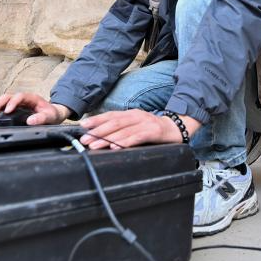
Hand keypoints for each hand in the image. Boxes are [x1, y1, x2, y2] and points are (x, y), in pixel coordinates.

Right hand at [0, 92, 68, 125]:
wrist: (53, 115)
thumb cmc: (51, 114)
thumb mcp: (50, 116)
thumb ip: (42, 118)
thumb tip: (30, 121)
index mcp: (31, 98)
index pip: (19, 96)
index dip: (12, 102)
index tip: (8, 111)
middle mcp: (22, 99)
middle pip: (7, 97)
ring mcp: (17, 104)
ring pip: (3, 102)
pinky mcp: (14, 109)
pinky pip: (3, 108)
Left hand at [79, 109, 200, 149]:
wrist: (177, 128)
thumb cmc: (154, 130)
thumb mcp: (137, 125)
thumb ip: (123, 128)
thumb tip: (102, 135)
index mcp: (131, 113)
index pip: (111, 115)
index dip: (96, 120)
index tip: (83, 126)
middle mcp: (137, 116)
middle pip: (114, 123)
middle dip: (97, 131)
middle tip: (85, 139)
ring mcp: (145, 123)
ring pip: (123, 131)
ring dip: (107, 138)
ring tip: (95, 145)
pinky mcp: (153, 131)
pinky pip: (137, 137)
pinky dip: (125, 142)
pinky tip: (116, 147)